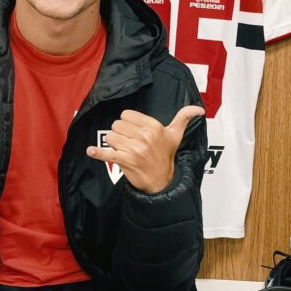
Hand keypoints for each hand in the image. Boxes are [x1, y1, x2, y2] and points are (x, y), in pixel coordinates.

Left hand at [87, 105, 204, 193]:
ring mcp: (134, 149)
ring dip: (113, 144)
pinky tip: (91, 150)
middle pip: (116, 125)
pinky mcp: (125, 161)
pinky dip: (97, 152)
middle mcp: (144, 136)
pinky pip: (106, 153)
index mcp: (154, 126)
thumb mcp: (176, 135)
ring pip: (110, 137)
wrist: (161, 181)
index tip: (134, 132)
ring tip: (123, 150)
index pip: (126, 114)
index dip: (127, 123)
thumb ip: (184, 117)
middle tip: (129, 143)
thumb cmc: (165, 156)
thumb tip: (199, 109)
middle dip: (120, 133)